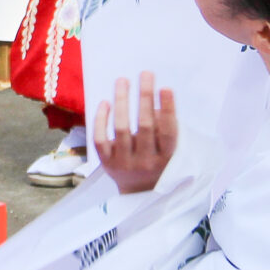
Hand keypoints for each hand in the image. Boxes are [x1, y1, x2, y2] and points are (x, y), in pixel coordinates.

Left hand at [93, 70, 178, 195]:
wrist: (138, 195)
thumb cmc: (156, 164)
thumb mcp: (167, 151)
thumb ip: (165, 128)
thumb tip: (157, 99)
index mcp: (167, 159)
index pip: (169, 132)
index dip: (168, 110)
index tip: (165, 87)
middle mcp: (146, 162)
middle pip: (146, 125)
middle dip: (145, 97)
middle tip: (145, 74)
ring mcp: (125, 163)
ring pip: (122, 128)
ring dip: (122, 101)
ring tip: (123, 80)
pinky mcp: (106, 163)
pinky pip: (100, 138)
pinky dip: (101, 119)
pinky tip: (105, 102)